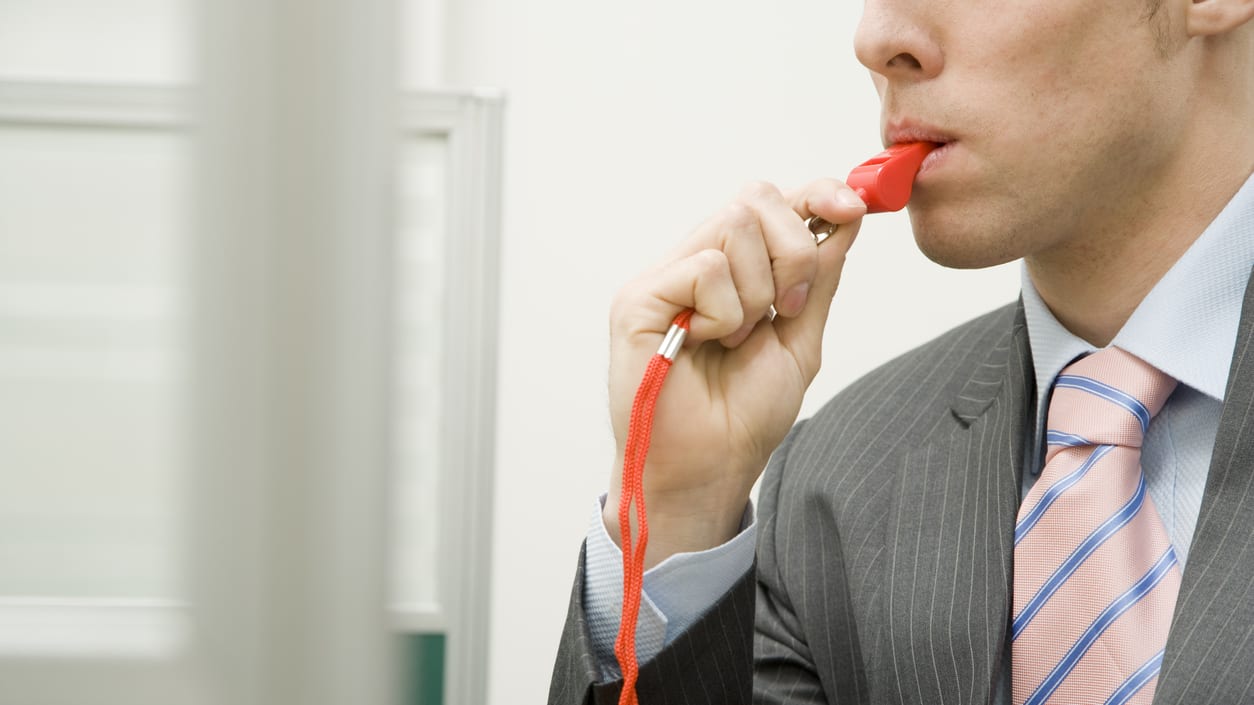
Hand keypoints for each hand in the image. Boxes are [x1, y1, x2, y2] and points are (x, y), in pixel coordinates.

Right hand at [605, 179, 865, 567]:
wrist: (706, 471)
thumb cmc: (741, 418)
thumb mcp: (799, 339)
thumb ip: (818, 279)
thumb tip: (844, 219)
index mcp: (728, 272)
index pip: (767, 203)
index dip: (812, 194)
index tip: (852, 208)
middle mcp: (691, 265)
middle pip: (754, 199)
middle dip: (794, 252)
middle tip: (785, 310)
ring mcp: (662, 280)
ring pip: (734, 226)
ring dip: (758, 292)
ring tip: (737, 338)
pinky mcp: (637, 299)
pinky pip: (706, 269)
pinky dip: (725, 313)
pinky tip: (706, 343)